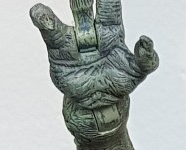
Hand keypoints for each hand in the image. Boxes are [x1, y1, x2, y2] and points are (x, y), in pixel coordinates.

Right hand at [30, 0, 158, 108]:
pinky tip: (39, 14)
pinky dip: (44, 24)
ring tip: (42, 11)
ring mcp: (72, 41)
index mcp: (110, 30)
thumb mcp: (137, 72)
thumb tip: (146, 40)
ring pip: (61, 23)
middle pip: (82, 7)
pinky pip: (51, 35)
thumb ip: (147, 58)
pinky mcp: (59, 52)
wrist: (100, 104)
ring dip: (51, 15)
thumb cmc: (118, 82)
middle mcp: (89, 30)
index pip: (109, 7)